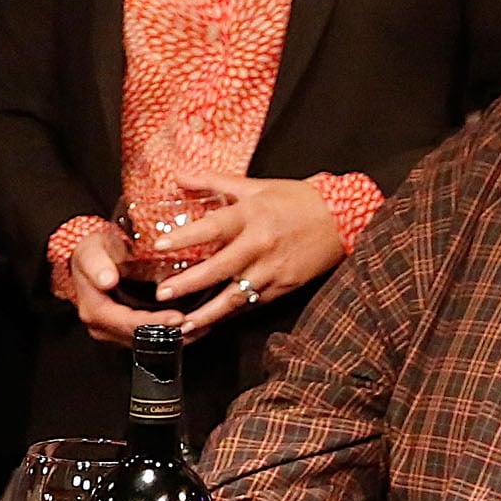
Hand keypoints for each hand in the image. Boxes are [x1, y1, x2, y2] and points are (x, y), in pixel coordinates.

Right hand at [59, 218, 185, 348]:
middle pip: (140, 338)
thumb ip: (97, 264)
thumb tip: (107, 280)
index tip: (178, 317)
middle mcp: (103, 327)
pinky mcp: (124, 332)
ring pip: (146, 342)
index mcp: (95, 311)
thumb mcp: (91, 251)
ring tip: (200, 326)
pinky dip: (169, 334)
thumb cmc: (92, 253)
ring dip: (173, 337)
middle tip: (197, 324)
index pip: (128, 324)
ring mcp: (113, 332)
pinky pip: (147, 338)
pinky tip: (190, 326)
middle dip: (170, 333)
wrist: (88, 258)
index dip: (155, 323)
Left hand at [146, 175, 347, 341]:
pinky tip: (213, 322)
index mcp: (251, 215)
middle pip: (219, 268)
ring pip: (235, 296)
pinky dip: (232, 314)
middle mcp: (260, 244)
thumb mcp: (256, 186)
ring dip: (208, 312)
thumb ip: (215, 182)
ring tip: (184, 324)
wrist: (341, 218)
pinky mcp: (284, 286)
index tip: (159, 246)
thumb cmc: (296, 200)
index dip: (185, 237)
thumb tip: (179, 176)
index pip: (212, 227)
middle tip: (162, 294)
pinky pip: (253, 303)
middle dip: (188, 284)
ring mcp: (273, 269)